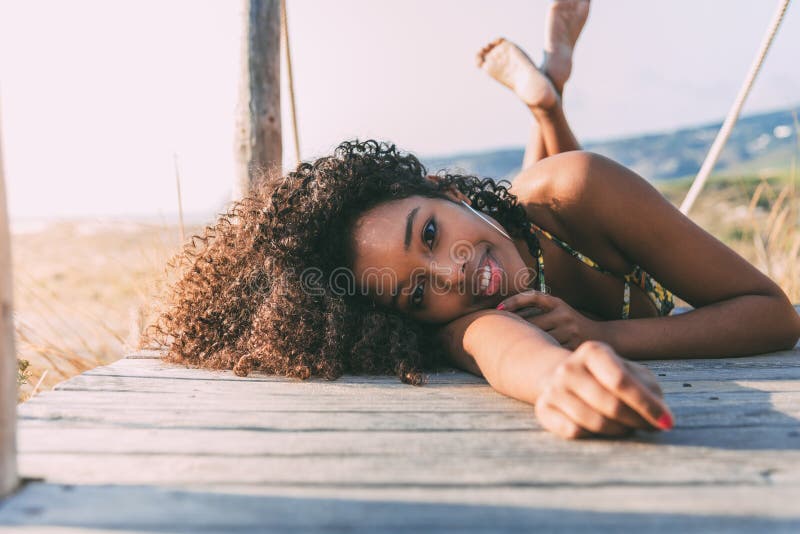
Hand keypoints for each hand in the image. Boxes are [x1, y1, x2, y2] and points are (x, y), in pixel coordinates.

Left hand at [497, 290, 598, 348]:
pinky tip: (525, 357)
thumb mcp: (560, 308)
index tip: (498, 307)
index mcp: (558, 303)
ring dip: (525, 342)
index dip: (514, 301)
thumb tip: (507, 310)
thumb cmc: (572, 323)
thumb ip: (540, 307)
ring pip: (539, 337)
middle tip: (494, 332)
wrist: (602, 336)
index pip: (533, 297)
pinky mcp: (571, 345)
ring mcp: (568, 330)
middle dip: (516, 328)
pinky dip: (537, 352)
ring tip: (505, 347)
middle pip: (532, 322)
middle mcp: (563, 314)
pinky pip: (549, 349)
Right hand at [534, 341, 672, 438]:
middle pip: (611, 405)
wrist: (562, 376)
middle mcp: (569, 367)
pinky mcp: (543, 408)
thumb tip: (662, 419)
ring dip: (619, 431)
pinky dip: (594, 436)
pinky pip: (575, 432)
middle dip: (636, 421)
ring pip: (595, 423)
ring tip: (625, 427)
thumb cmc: (606, 376)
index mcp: (593, 351)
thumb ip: (649, 390)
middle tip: (648, 426)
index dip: (647, 404)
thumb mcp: (630, 372)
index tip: (667, 422)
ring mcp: (553, 388)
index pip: (622, 381)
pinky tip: (599, 429)